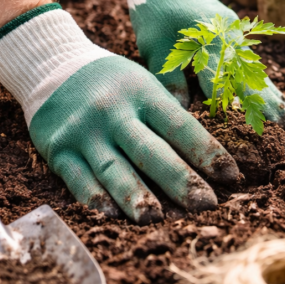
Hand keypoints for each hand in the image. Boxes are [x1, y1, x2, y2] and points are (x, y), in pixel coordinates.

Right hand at [0, 5, 238, 223]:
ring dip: (136, 196)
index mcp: (144, 94)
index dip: (208, 152)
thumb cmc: (114, 83)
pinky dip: (95, 198)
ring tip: (156, 219)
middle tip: (206, 205)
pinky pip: (78, 179)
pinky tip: (113, 214)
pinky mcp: (58, 149)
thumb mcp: (145, 85)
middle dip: (180, 181)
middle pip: (151, 151)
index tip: (232, 177)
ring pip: (113, 169)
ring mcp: (85, 132)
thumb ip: (171, 117)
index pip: (181, 126)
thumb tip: (210, 158)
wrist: (52, 65)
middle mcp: (115, 112)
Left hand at [112, 0, 284, 127]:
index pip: (225, 79)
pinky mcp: (232, 31)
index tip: (255, 125)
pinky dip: (260, 78)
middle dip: (269, 100)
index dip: (240, 104)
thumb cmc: (154, 13)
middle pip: (250, 73)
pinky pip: (249, 59)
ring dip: (270, 92)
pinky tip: (273, 94)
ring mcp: (233, 33)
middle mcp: (228, 36)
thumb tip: (184, 112)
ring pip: (254, 67)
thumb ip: (170, 80)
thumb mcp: (155, 47)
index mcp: (208, 40)